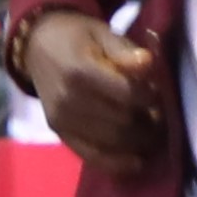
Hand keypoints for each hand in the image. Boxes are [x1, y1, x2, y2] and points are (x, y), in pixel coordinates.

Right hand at [20, 10, 172, 184]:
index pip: (128, 95)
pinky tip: (136, 162)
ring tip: (150, 130)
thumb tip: (147, 64)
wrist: (38, 47)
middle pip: (123, 122)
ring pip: (113, 142)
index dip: (150, 97)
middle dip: (148, 121)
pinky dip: (116, 163)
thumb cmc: (76, 36)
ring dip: (138, 141)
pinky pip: (92, 156)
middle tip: (158, 114)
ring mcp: (62, 121)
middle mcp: (68, 101)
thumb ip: (124, 50)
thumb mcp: (101, 33)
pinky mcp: (60, 134)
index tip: (156, 91)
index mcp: (79, 72)